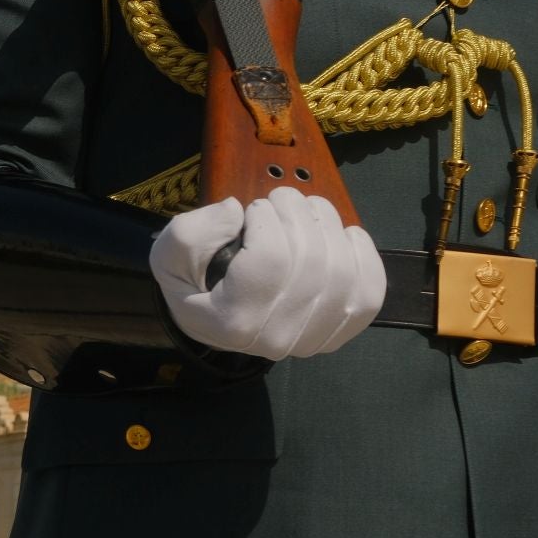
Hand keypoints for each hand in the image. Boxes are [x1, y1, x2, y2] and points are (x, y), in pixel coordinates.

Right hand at [150, 188, 383, 359]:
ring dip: (328, 225)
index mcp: (233, 322)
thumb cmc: (194, 284)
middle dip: (299, 213)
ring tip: (308, 209)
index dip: (268, 218)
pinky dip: (363, 256)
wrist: (216, 321)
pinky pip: (369, 292)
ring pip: (342, 271)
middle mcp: (277, 338)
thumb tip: (235, 212)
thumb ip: (189, 234)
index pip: (271, 259)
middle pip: (311, 261)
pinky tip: (344, 236)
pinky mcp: (339, 332)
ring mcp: (313, 339)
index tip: (254, 208)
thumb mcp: (168, 257)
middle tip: (282, 198)